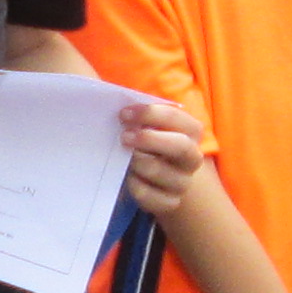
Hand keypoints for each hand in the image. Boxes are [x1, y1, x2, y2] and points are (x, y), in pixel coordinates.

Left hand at [116, 95, 206, 219]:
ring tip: (124, 159)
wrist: (151, 179)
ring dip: (139, 163)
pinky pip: (153, 197)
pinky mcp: (170, 202)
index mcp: (189, 131)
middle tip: (124, 137)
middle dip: (149, 140)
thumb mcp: (141, 124)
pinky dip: (136, 187)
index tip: (123, 114)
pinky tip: (128, 179)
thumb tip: (99, 90)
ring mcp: (183, 182)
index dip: (150, 113)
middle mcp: (192, 157)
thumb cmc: (143, 142)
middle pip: (180, 147)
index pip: (177, 118)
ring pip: (163, 173)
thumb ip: (132, 112)